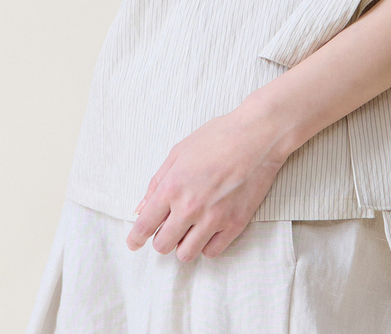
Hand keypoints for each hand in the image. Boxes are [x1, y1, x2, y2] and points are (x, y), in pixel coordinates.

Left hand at [125, 101, 291, 262]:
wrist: (257, 137)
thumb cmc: (218, 137)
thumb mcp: (180, 151)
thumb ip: (158, 181)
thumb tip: (142, 207)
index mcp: (173, 186)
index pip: (145, 225)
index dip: (135, 238)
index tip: (133, 243)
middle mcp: (190, 207)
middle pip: (163, 245)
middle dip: (161, 238)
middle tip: (169, 227)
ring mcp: (213, 218)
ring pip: (185, 254)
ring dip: (183, 245)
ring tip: (189, 229)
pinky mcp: (235, 224)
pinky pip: (212, 252)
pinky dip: (206, 245)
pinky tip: (208, 230)